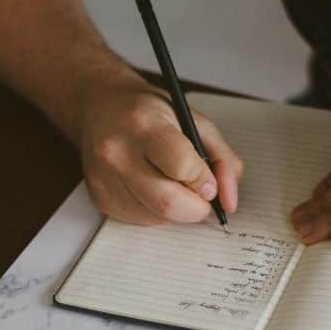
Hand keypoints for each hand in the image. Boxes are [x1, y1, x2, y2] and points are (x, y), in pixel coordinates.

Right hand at [78, 80, 242, 224]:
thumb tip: (229, 200)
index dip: (204, 180)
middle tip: (201, 195)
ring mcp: (106, 179)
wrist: (101, 109)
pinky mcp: (102, 199)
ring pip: (158, 217)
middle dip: (197, 207)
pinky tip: (154, 187)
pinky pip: (142, 220)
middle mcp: (117, 153)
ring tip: (173, 183)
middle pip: (168, 203)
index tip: (209, 180)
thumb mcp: (194, 121)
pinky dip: (158, 212)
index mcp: (143, 124)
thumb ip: (222, 159)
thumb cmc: (149, 112)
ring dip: (178, 210)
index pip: (182, 166)